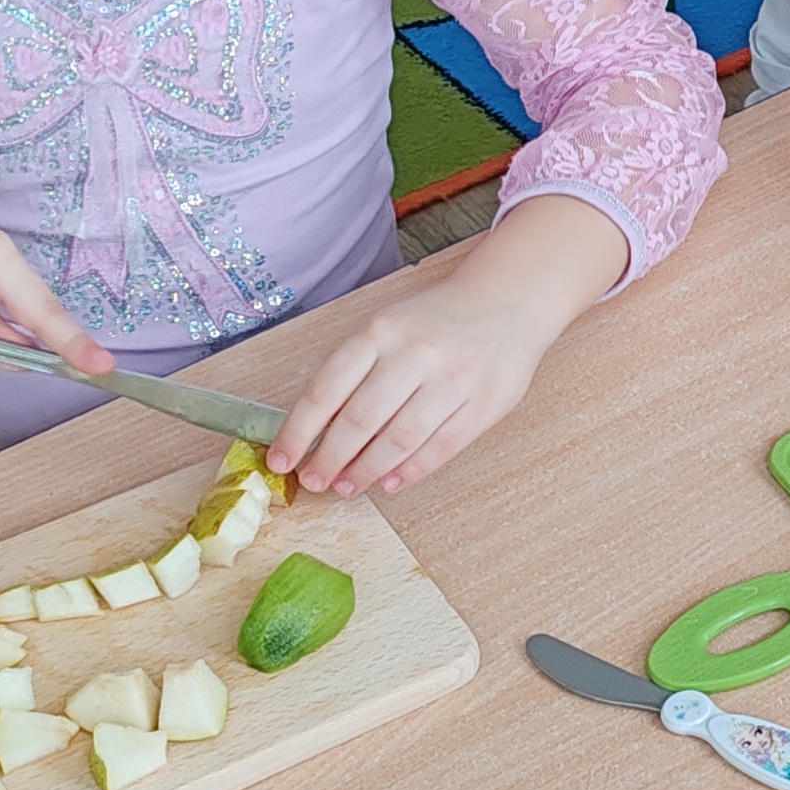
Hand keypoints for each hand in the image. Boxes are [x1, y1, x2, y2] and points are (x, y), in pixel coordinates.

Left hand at [271, 257, 571, 497]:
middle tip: (316, 481)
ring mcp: (454, 380)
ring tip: (348, 487)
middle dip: (331, 459)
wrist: (507, 302)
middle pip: (361, 421)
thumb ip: (354, 371)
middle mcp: (416, 354)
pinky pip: (441, 448)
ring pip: (399, 440)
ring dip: (367, 471)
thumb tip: (314, 431)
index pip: (327, 390)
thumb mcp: (386, 328)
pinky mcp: (485, 404)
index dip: (298, 432)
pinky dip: (411, 471)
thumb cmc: (435, 321)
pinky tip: (391, 482)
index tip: (282, 460)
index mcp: (380, 331)